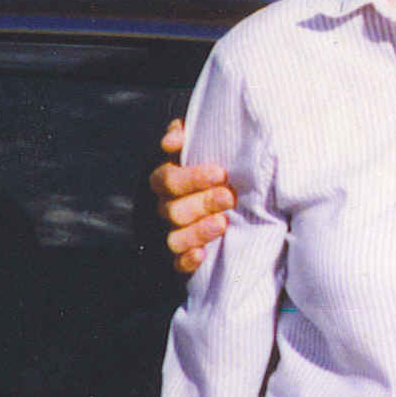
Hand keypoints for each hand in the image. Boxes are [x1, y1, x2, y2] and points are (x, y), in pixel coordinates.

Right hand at [153, 116, 237, 275]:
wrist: (226, 190)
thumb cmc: (213, 164)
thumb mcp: (200, 143)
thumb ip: (184, 132)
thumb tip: (172, 140)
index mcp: (167, 180)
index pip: (168, 180)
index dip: (192, 177)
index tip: (221, 173)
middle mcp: (165, 208)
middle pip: (173, 210)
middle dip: (203, 203)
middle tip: (230, 197)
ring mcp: (172, 233)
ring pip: (174, 238)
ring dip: (197, 232)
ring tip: (223, 223)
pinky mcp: (181, 257)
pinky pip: (177, 264)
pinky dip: (187, 260)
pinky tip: (202, 254)